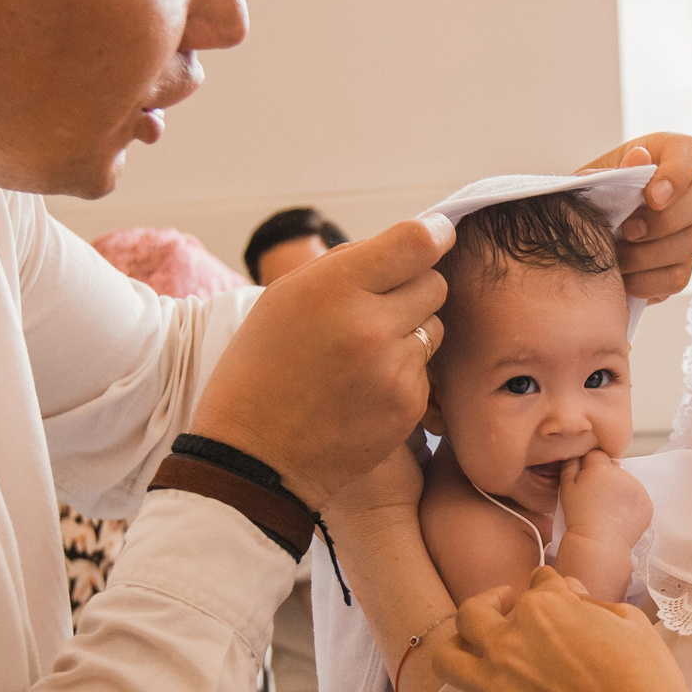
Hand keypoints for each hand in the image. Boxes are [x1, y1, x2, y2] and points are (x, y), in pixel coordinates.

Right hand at [189, 216, 453, 509]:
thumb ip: (344, 265)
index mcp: (333, 288)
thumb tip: (400, 245)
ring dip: (411, 331)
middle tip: (378, 308)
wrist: (255, 458)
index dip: (433, 234)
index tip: (436, 235)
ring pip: (435, 326)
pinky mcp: (408, 405)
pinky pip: (426, 369)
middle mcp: (370, 324)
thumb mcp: (283, 298)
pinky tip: (365, 387)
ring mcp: (393, 369)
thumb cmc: (262, 369)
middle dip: (413, 288)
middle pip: (434, 282)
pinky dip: (404, 372)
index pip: (416, 242)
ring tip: (364, 353)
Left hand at [435, 569, 691, 691]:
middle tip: (504, 608)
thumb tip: (570, 595)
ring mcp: (497, 687)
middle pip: (472, 612)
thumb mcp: (629, 622)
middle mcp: (509, 642)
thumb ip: (591, 603)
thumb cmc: (648, 680)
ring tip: (475, 649)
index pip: (536, 583)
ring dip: (458, 646)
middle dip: (489, 603)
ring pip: (447, 658)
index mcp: (544, 608)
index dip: (552, 588)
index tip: (562, 598)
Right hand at [556, 450, 651, 550]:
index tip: (587, 482)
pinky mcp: (646, 502)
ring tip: (609, 508)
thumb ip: (570, 465)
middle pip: (614, 467)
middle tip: (597, 497)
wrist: (599, 543)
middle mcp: (622, 474)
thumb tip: (576, 453)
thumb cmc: (579, 517)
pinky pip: (637, 496)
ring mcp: (637, 488)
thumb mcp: (566, 488)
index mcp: (601, 467)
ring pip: (627, 481)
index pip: (597, 455)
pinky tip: (619, 515)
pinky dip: (631, 503)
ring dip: (620, 489)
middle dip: (606, 477)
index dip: (590, 467)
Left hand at [583, 134, 691, 302]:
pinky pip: (678, 276)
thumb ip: (612, 172)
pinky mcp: (680, 267)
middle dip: (670, 218)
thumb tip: (640, 156)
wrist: (569, 248)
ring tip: (614, 257)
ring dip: (648, 255)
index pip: (690, 150)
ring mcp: (687, 230)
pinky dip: (646, 281)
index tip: (652, 197)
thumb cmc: (578, 207)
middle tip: (629, 231)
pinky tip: (622, 278)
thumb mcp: (584, 186)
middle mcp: (684, 191)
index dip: (679, 173)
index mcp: (659, 157)